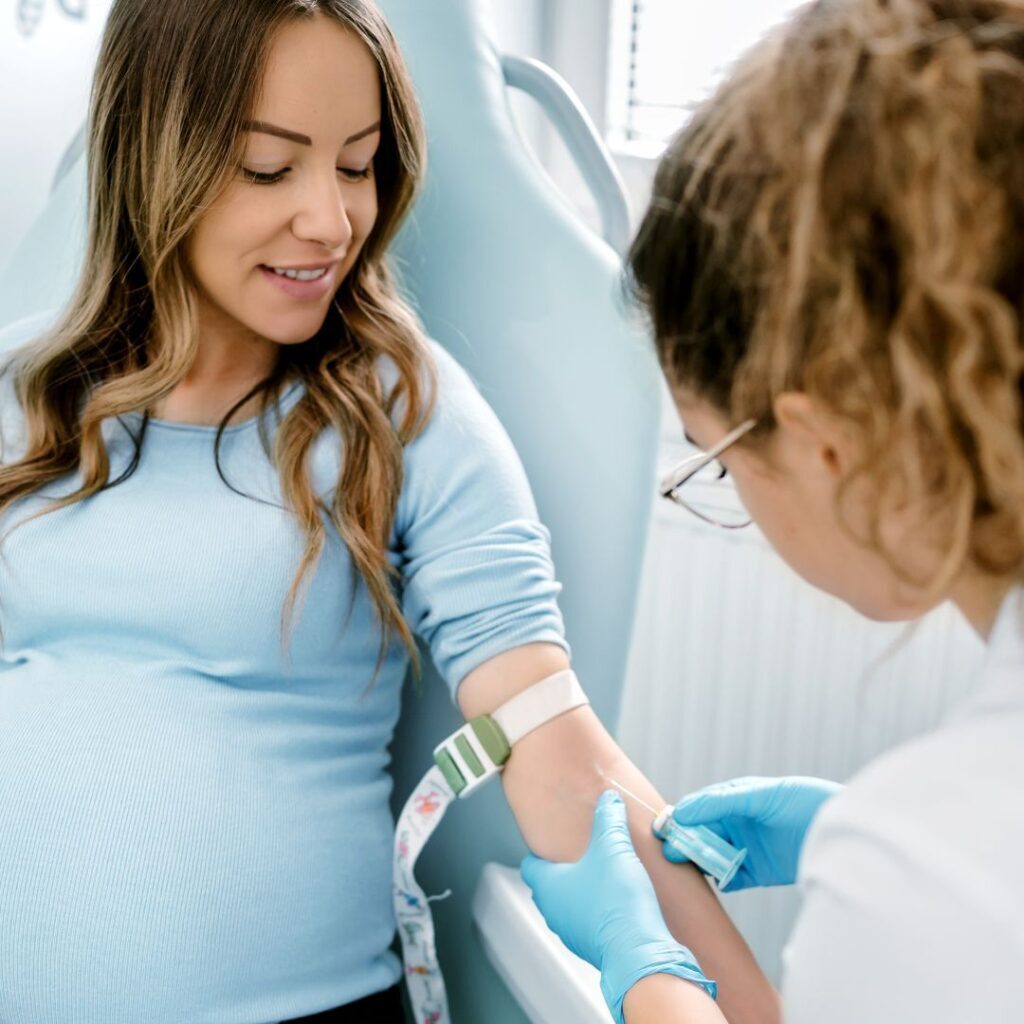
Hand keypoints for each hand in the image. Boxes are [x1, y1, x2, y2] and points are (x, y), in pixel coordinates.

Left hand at [521, 790, 715, 1023]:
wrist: (640, 952)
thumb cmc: (617, 901)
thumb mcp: (613, 846)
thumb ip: (609, 817)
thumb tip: (608, 798)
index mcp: (547, 886)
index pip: (530, 865)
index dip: (542, 850)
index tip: (554, 841)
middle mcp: (553, 912)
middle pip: (549, 884)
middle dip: (565, 869)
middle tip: (583, 854)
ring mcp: (572, 932)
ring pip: (569, 904)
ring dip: (583, 891)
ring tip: (604, 875)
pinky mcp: (593, 946)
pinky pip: (588, 922)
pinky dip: (598, 910)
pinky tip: (619, 900)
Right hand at [665, 776, 842, 889]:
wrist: (845, 835)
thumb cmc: (803, 803)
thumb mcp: (760, 796)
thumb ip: (721, 802)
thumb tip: (682, 811)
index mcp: (736, 798)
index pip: (698, 808)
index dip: (680, 818)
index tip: (664, 829)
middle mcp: (738, 822)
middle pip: (701, 833)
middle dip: (686, 843)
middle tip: (672, 854)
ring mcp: (747, 847)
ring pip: (712, 856)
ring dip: (701, 862)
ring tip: (689, 868)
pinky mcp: (759, 872)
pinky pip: (731, 878)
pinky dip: (722, 880)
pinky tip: (718, 880)